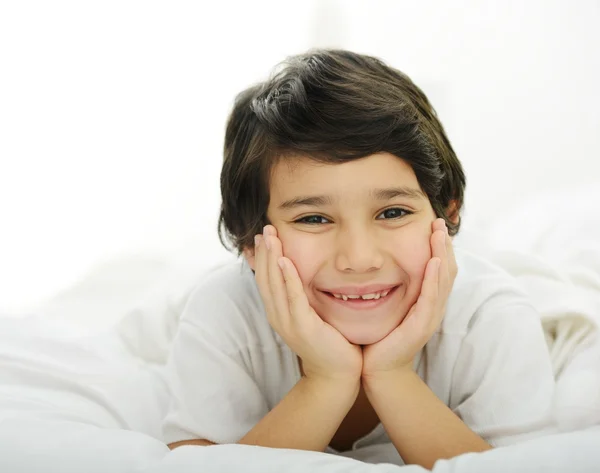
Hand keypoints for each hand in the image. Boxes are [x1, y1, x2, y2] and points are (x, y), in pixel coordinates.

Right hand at [254, 225, 362, 383]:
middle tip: (264, 228)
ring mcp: (289, 323)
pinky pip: (293, 297)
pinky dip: (287, 278)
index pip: (266, 280)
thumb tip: (306, 276)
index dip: (262, 257)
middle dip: (264, 252)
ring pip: (274, 284)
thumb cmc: (330, 343)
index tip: (263, 236)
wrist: (338, 376)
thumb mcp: (313, 315)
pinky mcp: (303, 327)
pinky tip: (284, 261)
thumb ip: (306, 297)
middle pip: (265, 278)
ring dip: (271, 258)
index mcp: (280, 313)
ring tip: (270, 236)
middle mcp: (279, 316)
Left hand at [362, 218, 456, 380]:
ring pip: (443, 280)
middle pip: (446, 269)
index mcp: (426, 300)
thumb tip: (379, 261)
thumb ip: (390, 286)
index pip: (439, 268)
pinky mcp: (421, 326)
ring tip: (440, 234)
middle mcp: (432, 306)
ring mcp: (430, 316)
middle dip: (444, 244)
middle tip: (439, 221)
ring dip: (442, 255)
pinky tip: (433, 262)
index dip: (439, 247)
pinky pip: (431, 297)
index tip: (433, 224)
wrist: (378, 369)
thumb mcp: (388, 305)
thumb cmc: (380, 336)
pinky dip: (434, 278)